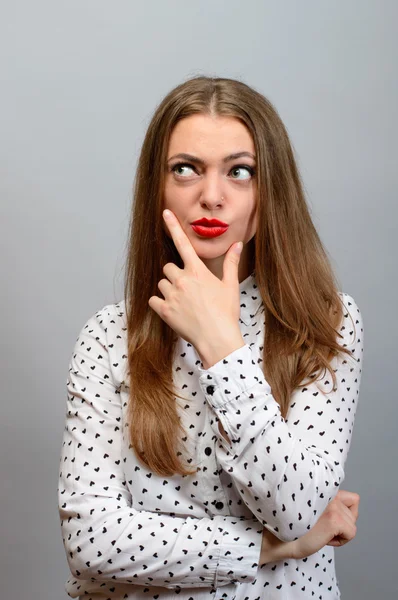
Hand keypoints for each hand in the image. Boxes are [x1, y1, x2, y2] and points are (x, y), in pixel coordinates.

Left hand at [148, 209, 242, 348]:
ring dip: (168, 290)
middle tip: (188, 289)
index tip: (165, 213)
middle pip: (168, 268)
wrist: (217, 339)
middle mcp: (182, 279)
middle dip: (175, 275)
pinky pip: (153, 299)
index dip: (173, 226)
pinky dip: (160, 304)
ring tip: (183, 303)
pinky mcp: (164, 310)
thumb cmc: (226, 313)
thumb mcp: (230, 286)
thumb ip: (230, 263)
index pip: (183, 243)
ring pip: (161, 283)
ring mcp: (171, 295)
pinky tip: (173, 311)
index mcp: (197, 271)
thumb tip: (237, 244)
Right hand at [290, 490, 359, 559]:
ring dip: (339, 531)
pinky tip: (324, 539)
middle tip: (321, 526)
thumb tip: (343, 511)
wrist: (279, 539)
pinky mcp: (334, 520)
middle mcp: (329, 492)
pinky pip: (351, 533)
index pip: (352, 498)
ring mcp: (333, 506)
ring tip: (320, 532)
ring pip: (352, 524)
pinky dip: (340, 540)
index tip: (327, 519)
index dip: (343, 512)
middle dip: (341, 522)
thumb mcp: (311, 505)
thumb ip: (326, 501)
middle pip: (353, 512)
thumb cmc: (292, 526)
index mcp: (323, 487)